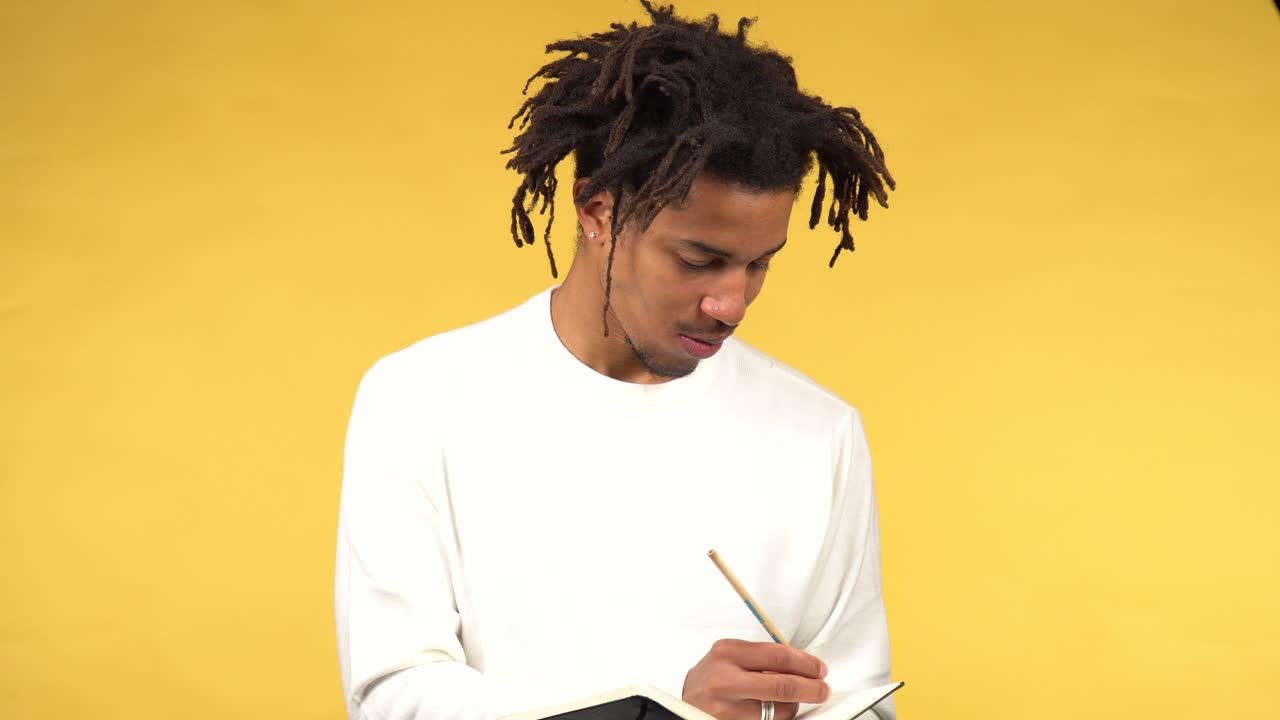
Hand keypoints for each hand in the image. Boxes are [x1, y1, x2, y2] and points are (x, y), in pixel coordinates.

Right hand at [682, 639, 830, 719]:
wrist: (684, 705)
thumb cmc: (710, 679)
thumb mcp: (729, 657)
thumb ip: (761, 657)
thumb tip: (801, 664)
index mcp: (727, 654)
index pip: (778, 656)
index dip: (806, 663)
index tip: (818, 669)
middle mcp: (725, 681)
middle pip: (783, 685)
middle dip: (811, 688)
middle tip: (822, 688)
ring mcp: (727, 709)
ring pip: (779, 711)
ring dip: (792, 707)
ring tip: (789, 702)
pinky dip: (778, 719)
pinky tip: (773, 713)